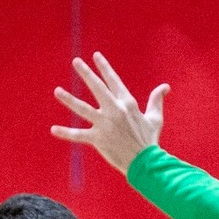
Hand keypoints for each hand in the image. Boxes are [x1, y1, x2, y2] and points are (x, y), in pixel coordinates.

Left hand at [52, 52, 169, 174]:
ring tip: (57, 90)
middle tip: (76, 62)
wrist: (145, 162)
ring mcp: (105, 124)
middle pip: (97, 88)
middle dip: (86, 73)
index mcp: (127, 103)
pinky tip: (53, 129)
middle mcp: (115, 110)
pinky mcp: (98, 139)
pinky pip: (79, 135)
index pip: (114, 81)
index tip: (96, 56)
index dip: (104, 67)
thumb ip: (156, 100)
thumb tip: (165, 87)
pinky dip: (66, 133)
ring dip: (69, 99)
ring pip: (83, 108)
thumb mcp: (156, 118)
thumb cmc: (150, 140)